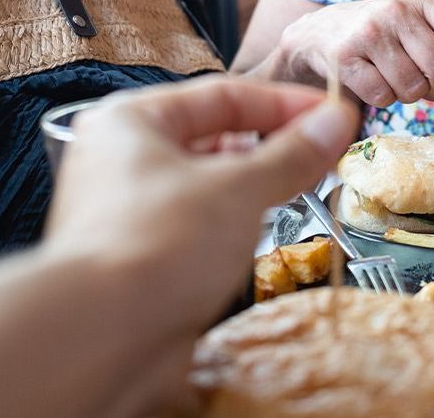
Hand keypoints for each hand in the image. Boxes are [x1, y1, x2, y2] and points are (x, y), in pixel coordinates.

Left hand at [44, 75, 358, 332]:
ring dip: (255, 185)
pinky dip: (234, 223)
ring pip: (206, 184)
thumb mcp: (239, 189)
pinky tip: (264, 231)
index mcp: (132, 121)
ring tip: (305, 189)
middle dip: (273, 145)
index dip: (285, 104)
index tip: (333, 115)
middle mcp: (122, 160)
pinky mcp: (139, 257)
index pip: (223, 95)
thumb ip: (290, 155)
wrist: (99, 338)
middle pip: (212, 138)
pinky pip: (197, 225)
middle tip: (326, 154)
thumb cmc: (157, 244)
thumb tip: (335, 123)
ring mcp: (127, 211)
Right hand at [276, 0, 433, 107]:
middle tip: (425, 87)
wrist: (318, 35)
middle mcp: (397, 11)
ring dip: (409, 96)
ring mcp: (369, 32)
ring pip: (414, 88)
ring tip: (395, 81)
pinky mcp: (344, 57)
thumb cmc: (383, 42)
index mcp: (424, 2)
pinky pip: (383, 97)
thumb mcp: (421, 41)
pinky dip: (383, 99)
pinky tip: (372, 83)